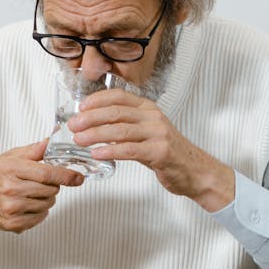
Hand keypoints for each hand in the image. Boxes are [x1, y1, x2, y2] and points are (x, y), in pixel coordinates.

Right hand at [0, 140, 83, 239]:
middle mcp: (10, 190)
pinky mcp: (13, 224)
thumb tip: (55, 138)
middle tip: (41, 182)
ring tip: (32, 193)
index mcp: (11, 169)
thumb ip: (36, 149)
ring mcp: (12, 209)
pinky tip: (27, 204)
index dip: (66, 175)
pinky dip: (40, 211)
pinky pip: (41, 217)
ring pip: (48, 204)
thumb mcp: (11, 157)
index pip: (46, 173)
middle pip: (50, 189)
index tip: (78, 177)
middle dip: (53, 185)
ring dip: (47, 198)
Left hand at [68, 90, 235, 210]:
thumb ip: (126, 128)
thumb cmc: (168, 153)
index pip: (118, 96)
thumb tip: (95, 127)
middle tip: (73, 126)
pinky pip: (129, 149)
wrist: (194, 171)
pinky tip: (97, 153)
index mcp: (148, 109)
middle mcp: (153, 117)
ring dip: (95, 134)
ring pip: (120, 130)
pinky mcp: (159, 152)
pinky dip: (110, 150)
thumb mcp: (147, 134)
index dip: (97, 100)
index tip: (80, 108)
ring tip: (79, 140)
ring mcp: (158, 133)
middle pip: (115, 112)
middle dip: (90, 118)